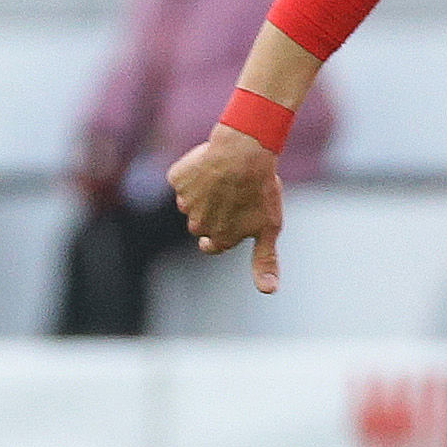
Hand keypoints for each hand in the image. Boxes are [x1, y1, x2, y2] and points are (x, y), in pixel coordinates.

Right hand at [167, 125, 286, 293]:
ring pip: (192, 200)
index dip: (223, 232)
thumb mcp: (269, 228)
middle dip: (215, 211)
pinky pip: (184, 178)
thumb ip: (265, 261)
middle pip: (202, 223)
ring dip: (205, 191)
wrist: (243, 154)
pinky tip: (211, 165)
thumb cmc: (260, 192)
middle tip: (235, 194)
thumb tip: (269, 291)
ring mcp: (185, 202)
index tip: (233, 218)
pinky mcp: (178, 179)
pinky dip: (195, 172)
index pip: (212, 245)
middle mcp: (198, 225)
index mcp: (219, 239)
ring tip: (226, 176)